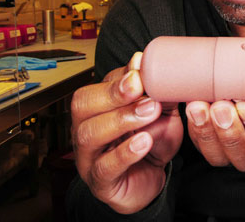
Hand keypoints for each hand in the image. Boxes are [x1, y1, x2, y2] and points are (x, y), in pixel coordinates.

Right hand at [71, 52, 182, 213]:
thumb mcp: (161, 112)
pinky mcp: (101, 181)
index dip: (119, 77)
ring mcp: (89, 156)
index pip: (99, 85)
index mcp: (98, 108)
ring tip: (149, 111)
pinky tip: (144, 141)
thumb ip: (157, 90)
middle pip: (83, 105)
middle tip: (140, 87)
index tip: (141, 68)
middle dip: (112, 93)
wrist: (152, 180)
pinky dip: (124, 152)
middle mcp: (87, 128)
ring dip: (121, 119)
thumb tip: (148, 63)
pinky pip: (105, 167)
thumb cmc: (152, 142)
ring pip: (90, 134)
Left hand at [185, 100, 244, 170]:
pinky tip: (192, 110)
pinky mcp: (210, 144)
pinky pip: (200, 145)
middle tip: (221, 108)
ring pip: (220, 157)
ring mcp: (231, 149)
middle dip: (231, 133)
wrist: (238, 81)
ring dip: (208, 132)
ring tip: (200, 108)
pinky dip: (194, 128)